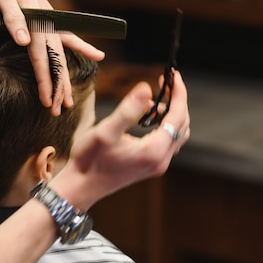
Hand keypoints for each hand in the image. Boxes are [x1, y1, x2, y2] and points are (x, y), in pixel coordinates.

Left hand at [0, 0, 104, 115]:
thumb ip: (13, 19)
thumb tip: (23, 41)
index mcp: (36, 25)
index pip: (41, 60)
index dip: (45, 82)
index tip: (46, 101)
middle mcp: (47, 27)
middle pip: (55, 64)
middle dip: (57, 89)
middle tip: (57, 111)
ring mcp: (51, 25)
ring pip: (62, 57)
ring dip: (65, 79)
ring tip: (69, 101)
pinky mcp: (50, 21)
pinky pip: (68, 38)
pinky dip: (82, 46)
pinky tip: (98, 55)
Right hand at [51, 70, 189, 209]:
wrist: (81, 187)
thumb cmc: (89, 160)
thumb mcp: (105, 132)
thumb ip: (127, 110)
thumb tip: (146, 88)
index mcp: (153, 151)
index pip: (177, 116)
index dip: (178, 93)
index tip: (174, 75)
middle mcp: (160, 160)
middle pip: (182, 125)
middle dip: (176, 101)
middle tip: (164, 82)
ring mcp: (157, 165)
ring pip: (176, 134)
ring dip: (171, 114)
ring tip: (152, 100)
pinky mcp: (150, 166)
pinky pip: (167, 142)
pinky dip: (164, 126)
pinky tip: (146, 118)